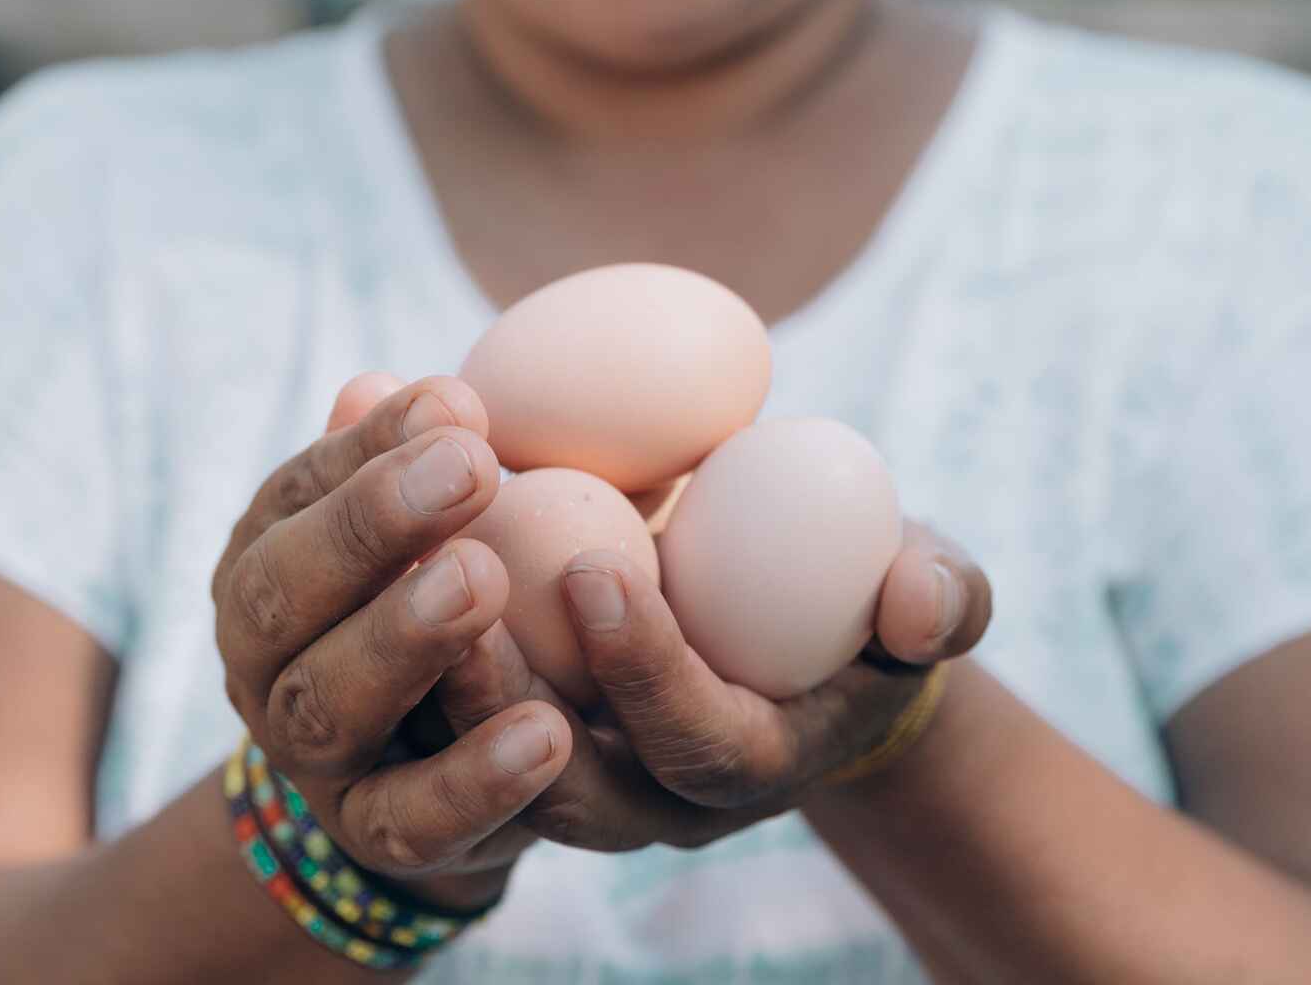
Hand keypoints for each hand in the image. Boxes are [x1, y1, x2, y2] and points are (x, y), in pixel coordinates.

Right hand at [210, 371, 574, 908]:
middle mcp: (264, 663)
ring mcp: (310, 759)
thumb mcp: (425, 528)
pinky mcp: (375, 837)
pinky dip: (473, 779)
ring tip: (488, 578)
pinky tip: (548, 731)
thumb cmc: (433, 598)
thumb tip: (416, 396)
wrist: (430, 766)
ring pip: (328, 706)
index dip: (367, 451)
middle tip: (472, 469)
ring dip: (403, 639)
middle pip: (281, 597)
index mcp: (265, 567)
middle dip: (368, 528)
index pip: (293, 497)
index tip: (459, 404)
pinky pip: (413, 820)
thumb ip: (415, 468)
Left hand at [431, 518, 992, 852]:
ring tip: (391, 565)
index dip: (645, 668)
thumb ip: (941, 597)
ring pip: (481, 761)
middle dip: (503, 697)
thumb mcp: (925, 590)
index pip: (692, 744)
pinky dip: (401, 620)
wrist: (798, 623)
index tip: (595, 565)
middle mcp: (651, 795)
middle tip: (456, 583)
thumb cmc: (864, 595)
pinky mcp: (507, 727)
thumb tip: (917, 599)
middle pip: (566, 784)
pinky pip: (441, 706)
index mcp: (749, 764)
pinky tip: (369, 516)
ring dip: (431, 673)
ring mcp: (574, 768)